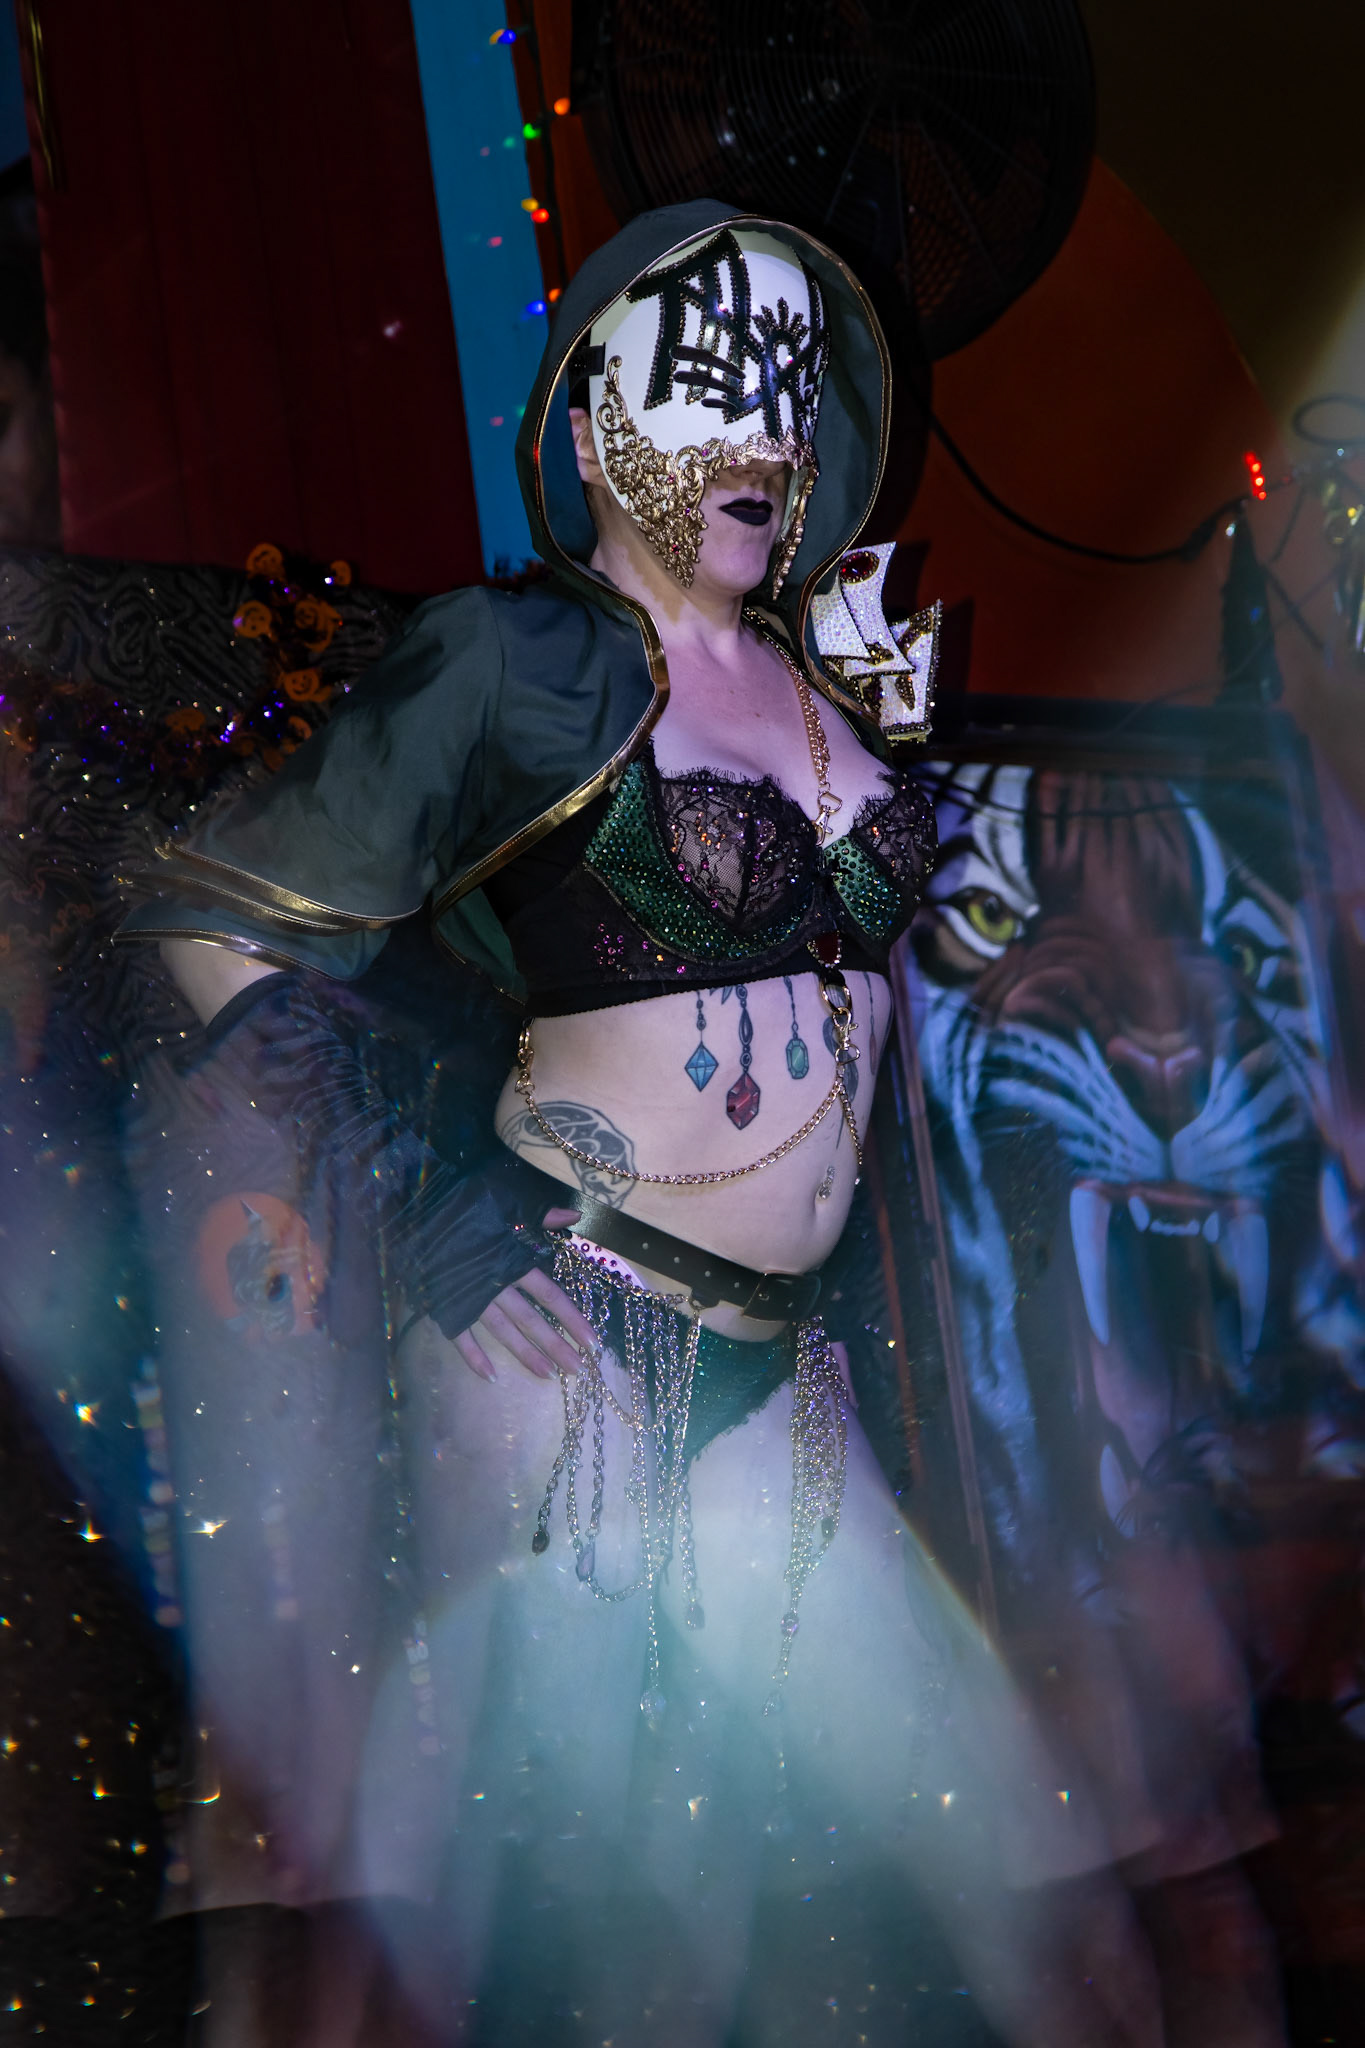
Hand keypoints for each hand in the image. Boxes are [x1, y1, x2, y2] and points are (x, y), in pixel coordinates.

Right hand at [453, 1209, 599, 1380]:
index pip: (549, 1296)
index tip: (592, 1342)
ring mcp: (470, 1299)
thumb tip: (574, 1215)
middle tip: (577, 1370)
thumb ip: (540, 1214)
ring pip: (503, 1332)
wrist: (417, 1209)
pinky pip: (461, 1337)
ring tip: (548, 1375)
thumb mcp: (506, 1200)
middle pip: (531, 1320)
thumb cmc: (464, 1202)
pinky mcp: (446, 1306)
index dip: (572, 1319)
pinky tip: (490, 1377)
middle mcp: (495, 1285)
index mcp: (512, 1262)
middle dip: (555, 1345)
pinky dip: (474, 1357)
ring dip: (525, 1355)